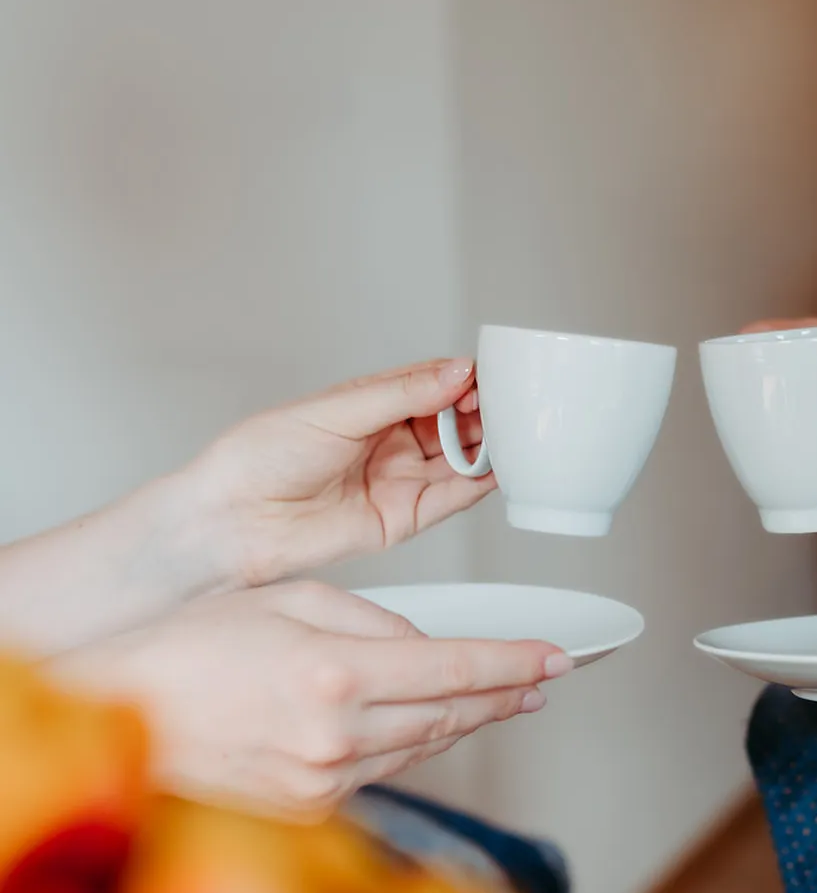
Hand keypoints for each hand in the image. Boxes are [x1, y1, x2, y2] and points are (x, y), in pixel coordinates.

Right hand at [49, 581, 570, 818]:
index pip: (456, 669)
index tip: (558, 657)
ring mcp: (323, 779)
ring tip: (506, 698)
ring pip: (425, 744)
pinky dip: (417, 743)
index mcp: (334, 674)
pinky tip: (438, 725)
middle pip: (452, 713)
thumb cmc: (191, 648)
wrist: (122, 713)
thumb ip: (373, 620)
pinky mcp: (310, 807)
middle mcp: (336, 734)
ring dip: (470, 720)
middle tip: (543, 677)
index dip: (516, 662)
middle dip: (506, 692)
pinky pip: (387, 769)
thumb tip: (427, 644)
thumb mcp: (290, 599)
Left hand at [187, 358, 494, 587]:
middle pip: (457, 421)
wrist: (232, 521)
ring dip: (488, 446)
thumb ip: (402, 394)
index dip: (465, 379)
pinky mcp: (405, 518)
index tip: (487, 377)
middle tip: (503, 407)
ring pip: (462, 458)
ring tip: (508, 434)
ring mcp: (401, 479)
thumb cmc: (261, 458)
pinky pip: (453, 498)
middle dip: (484, 412)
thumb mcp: (336, 411)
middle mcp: (392, 441)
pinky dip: (480, 484)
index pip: (436, 384)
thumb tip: (457, 372)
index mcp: (374, 405)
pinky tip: (495, 469)